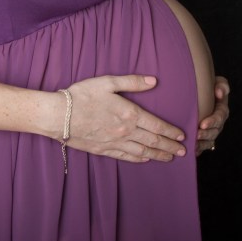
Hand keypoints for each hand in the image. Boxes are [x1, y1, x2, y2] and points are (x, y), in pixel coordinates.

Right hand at [64, 75, 187, 162]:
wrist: (58, 115)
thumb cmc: (81, 95)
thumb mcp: (107, 82)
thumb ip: (132, 82)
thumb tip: (153, 81)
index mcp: (129, 113)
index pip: (156, 125)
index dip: (171, 132)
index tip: (182, 136)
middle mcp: (125, 131)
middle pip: (153, 141)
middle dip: (170, 147)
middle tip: (183, 151)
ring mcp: (114, 143)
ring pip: (142, 152)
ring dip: (158, 155)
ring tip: (170, 158)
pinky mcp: (103, 150)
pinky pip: (126, 157)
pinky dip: (139, 159)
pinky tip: (145, 159)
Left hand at [195, 75, 229, 155]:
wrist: (199, 95)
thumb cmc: (208, 88)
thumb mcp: (218, 83)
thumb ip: (222, 85)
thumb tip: (219, 92)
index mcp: (221, 110)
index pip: (220, 117)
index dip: (212, 121)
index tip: (202, 124)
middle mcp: (218, 123)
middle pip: (214, 131)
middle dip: (206, 134)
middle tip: (196, 135)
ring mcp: (211, 132)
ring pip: (209, 141)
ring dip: (201, 144)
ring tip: (193, 145)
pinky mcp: (204, 139)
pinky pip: (202, 147)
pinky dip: (197, 150)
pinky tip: (191, 151)